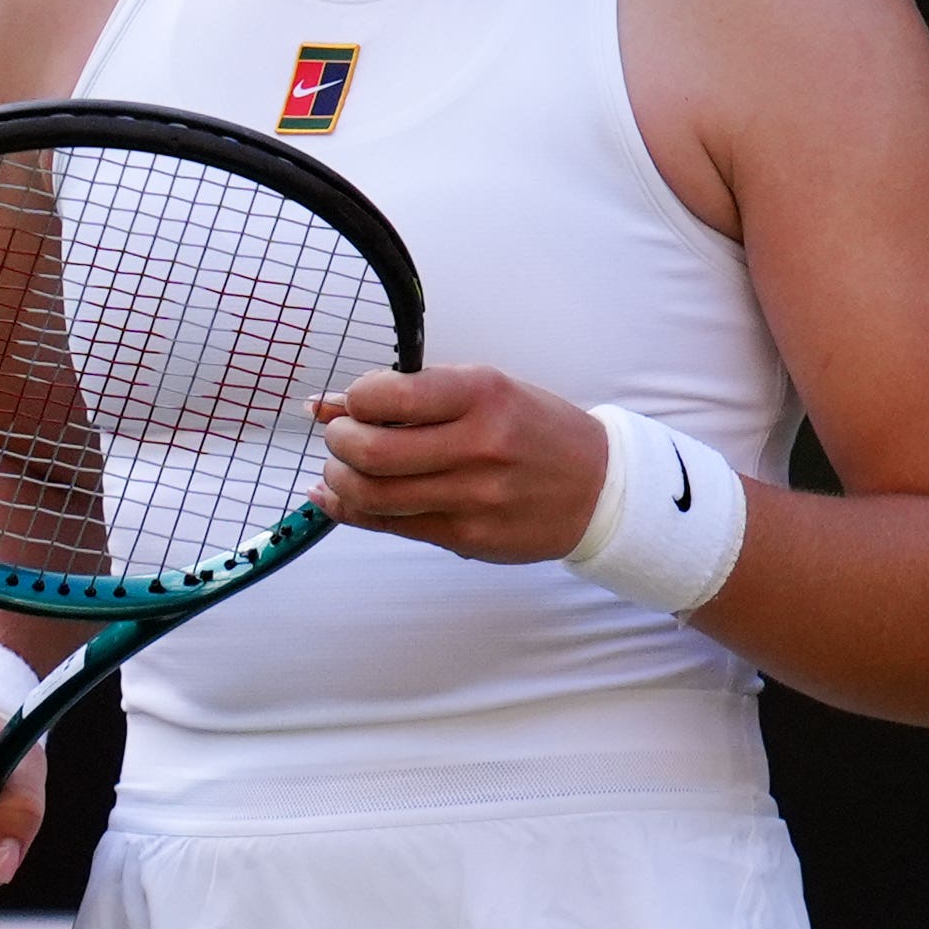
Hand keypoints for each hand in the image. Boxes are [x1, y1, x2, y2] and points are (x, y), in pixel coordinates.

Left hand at [311, 363, 608, 562]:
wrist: (598, 489)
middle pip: (372, 451)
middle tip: (340, 436)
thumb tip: (329, 403)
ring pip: (373, 495)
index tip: (357, 402)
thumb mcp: (486, 392)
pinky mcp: (465, 536)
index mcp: (483, 395)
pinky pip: (389, 526)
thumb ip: (414, 396)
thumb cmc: (535, 431)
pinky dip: (349, 510)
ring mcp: (472, 497)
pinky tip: (336, 497)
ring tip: (343, 468)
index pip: (391, 395)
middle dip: (338, 441)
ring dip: (340, 478)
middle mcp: (478, 446)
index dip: (356, 399)